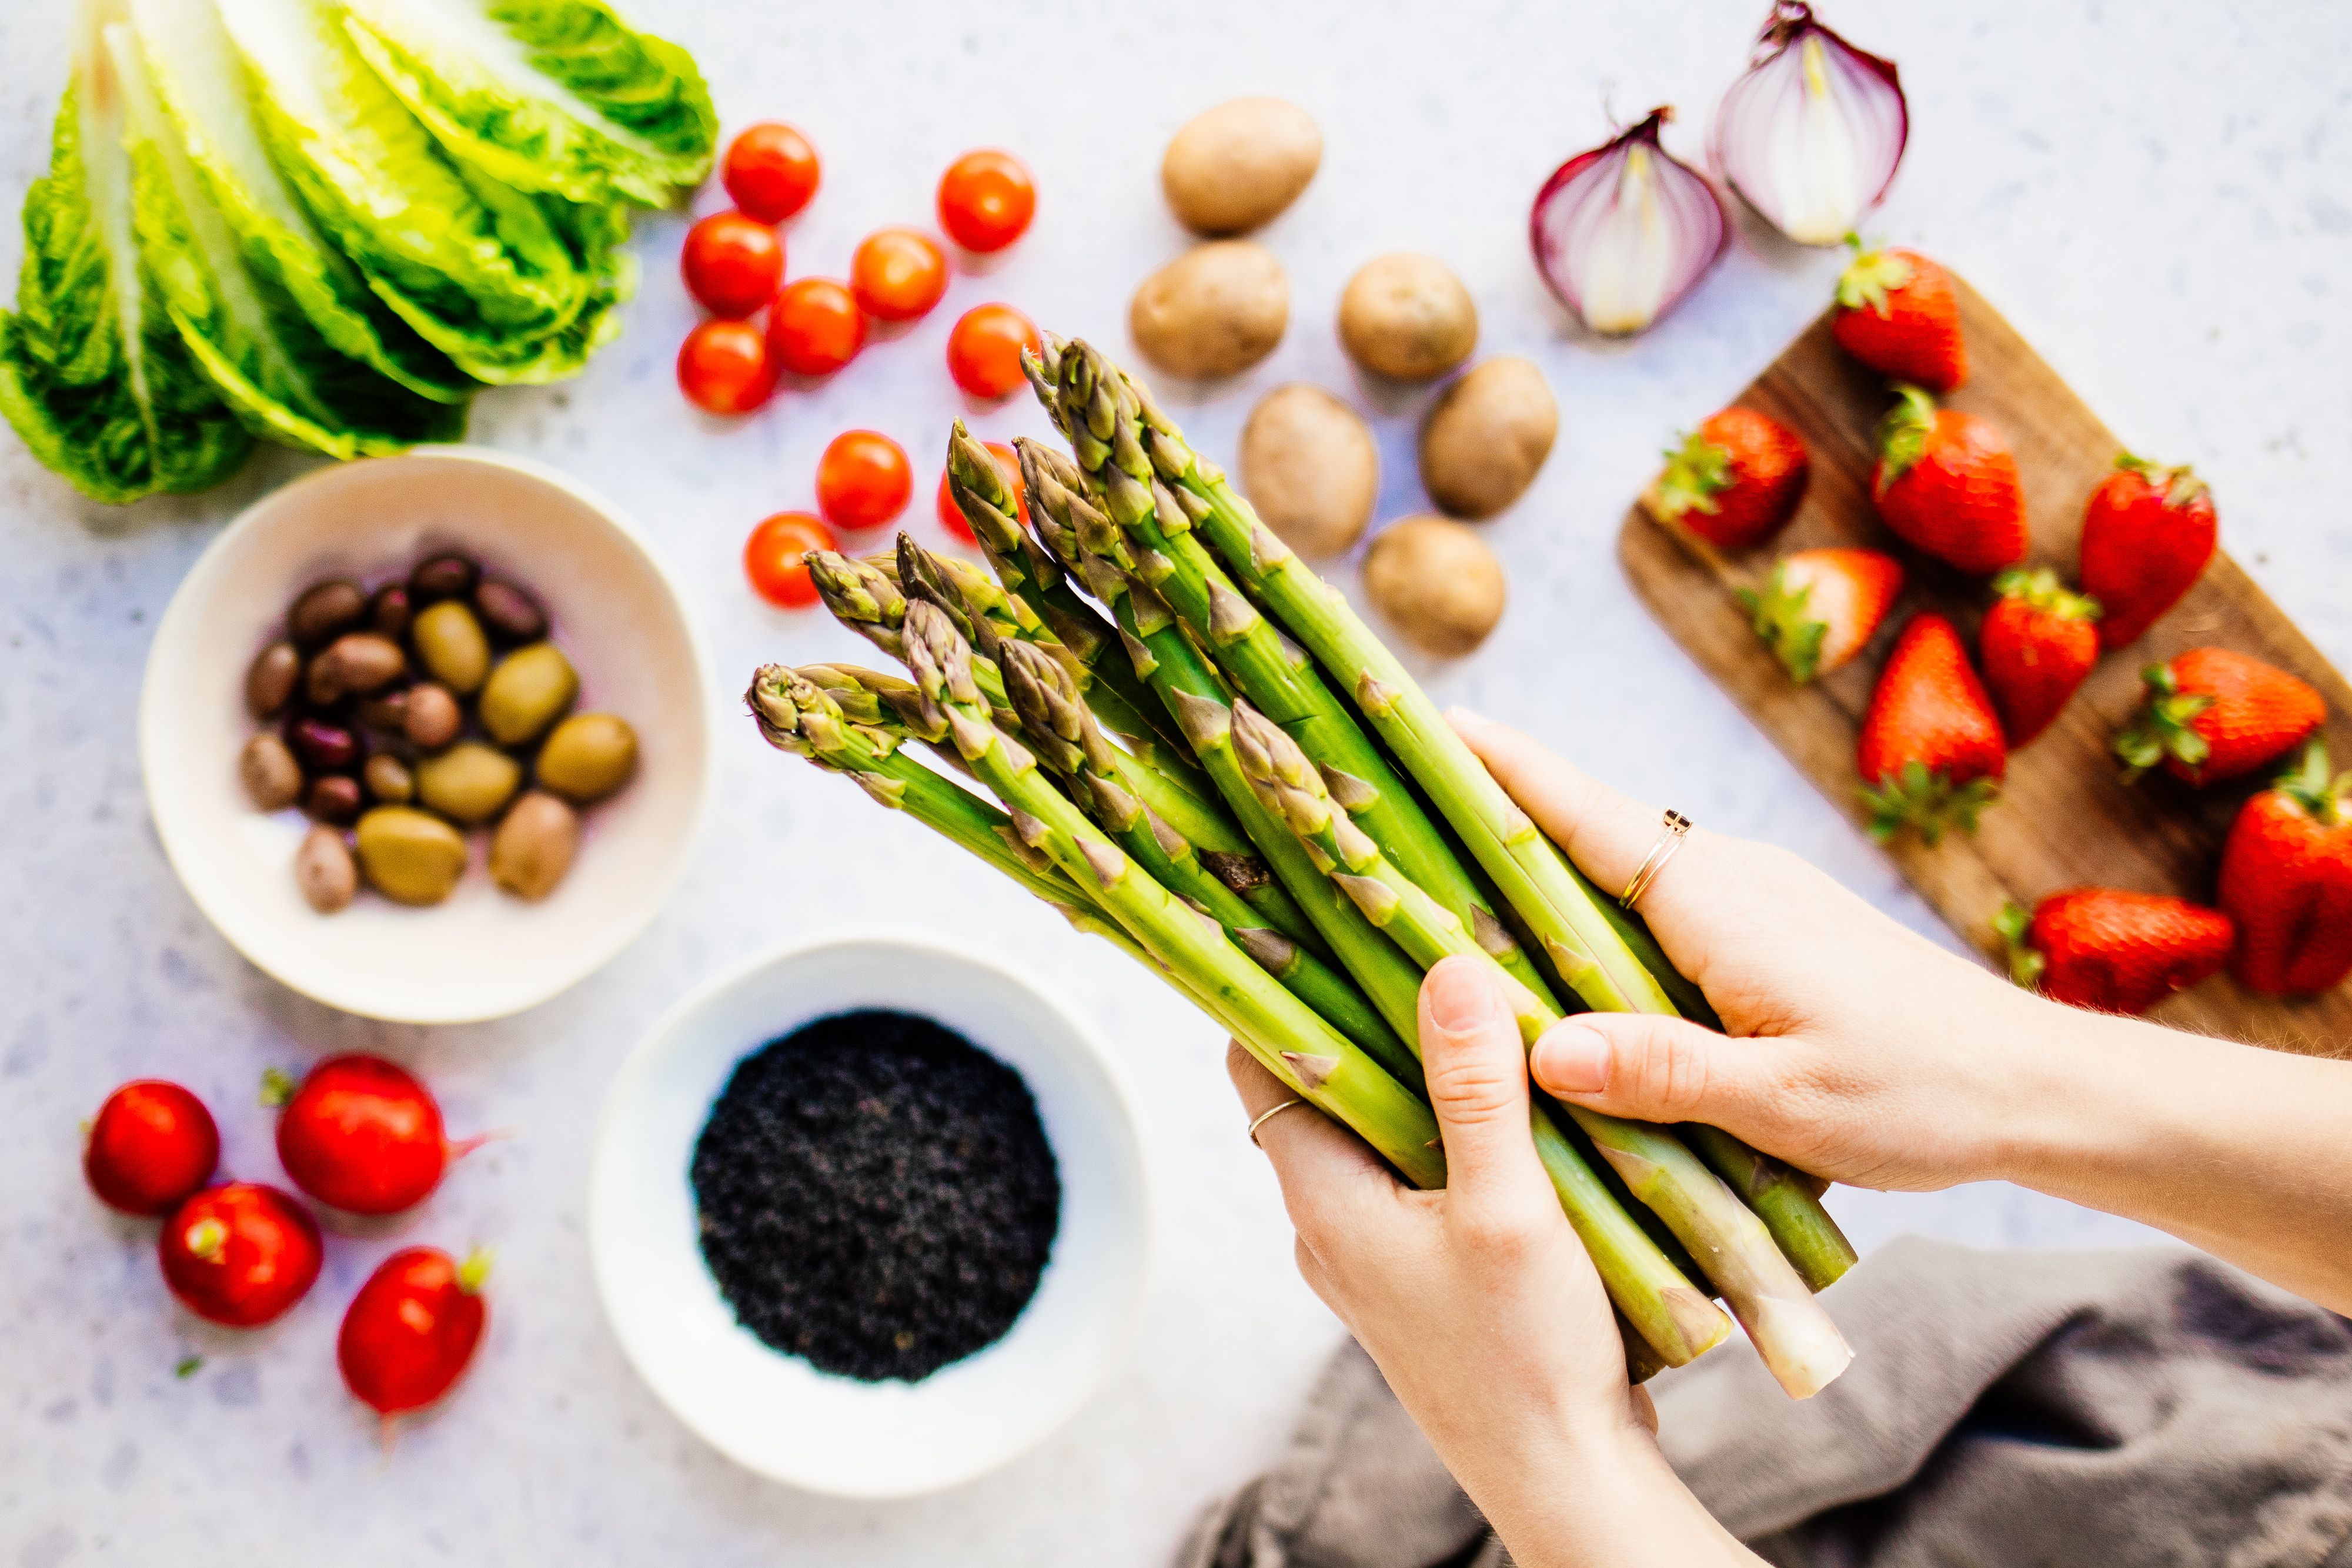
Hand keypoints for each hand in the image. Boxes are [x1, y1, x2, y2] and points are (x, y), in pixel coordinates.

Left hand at [1228, 957, 1756, 1567]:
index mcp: (1322, 1199)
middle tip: (1430, 938)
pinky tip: (1517, 1102)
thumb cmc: (1527, 1359)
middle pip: (1326, 1087)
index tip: (1325, 916)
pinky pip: (1420, 1174)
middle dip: (1372, 1016)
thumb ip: (1476, 1090)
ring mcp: (1376, 1253)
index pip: (1262, 1060)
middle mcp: (1331, 1223)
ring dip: (1424, 1074)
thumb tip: (1446, 969)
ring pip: (1381, 1130)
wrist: (1564, 1480)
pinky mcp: (1424, 1276)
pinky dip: (1454, 1129)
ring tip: (1483, 1005)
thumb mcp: (1508, 1208)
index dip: (1284, 986)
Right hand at [1451, 709, 2045, 1192]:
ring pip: (1614, 873)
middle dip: (1488, 812)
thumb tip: (1537, 1052)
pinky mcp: (1766, 931)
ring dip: (1535, 871)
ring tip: (1441, 887)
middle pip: (1582, 831)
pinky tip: (1555, 965)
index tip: (1425, 721)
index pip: (1583, 815)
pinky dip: (1588, 914)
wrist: (2035, 1086)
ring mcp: (1749, 898)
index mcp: (1716, 902)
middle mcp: (1725, 878)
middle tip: (1388, 811)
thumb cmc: (1921, 1095)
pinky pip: (1650, 907)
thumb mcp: (1787, 1103)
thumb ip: (1663, 1072)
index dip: (1501, 769)